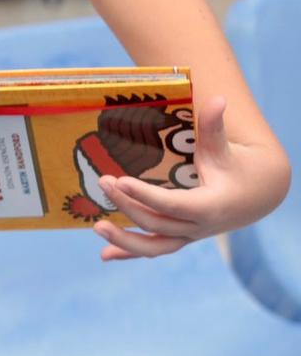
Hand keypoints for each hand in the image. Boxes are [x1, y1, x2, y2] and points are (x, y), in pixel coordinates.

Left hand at [93, 96, 290, 259]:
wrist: (258, 194)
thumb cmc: (238, 166)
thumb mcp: (225, 148)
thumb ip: (214, 127)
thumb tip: (218, 99)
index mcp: (212, 205)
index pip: (175, 205)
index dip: (147, 195)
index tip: (120, 180)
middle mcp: (201, 226)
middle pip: (159, 223)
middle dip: (128, 204)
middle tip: (102, 181)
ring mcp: (191, 235)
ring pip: (156, 247)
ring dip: (125, 240)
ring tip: (96, 226)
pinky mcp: (182, 237)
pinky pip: (155, 249)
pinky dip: (130, 253)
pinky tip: (104, 256)